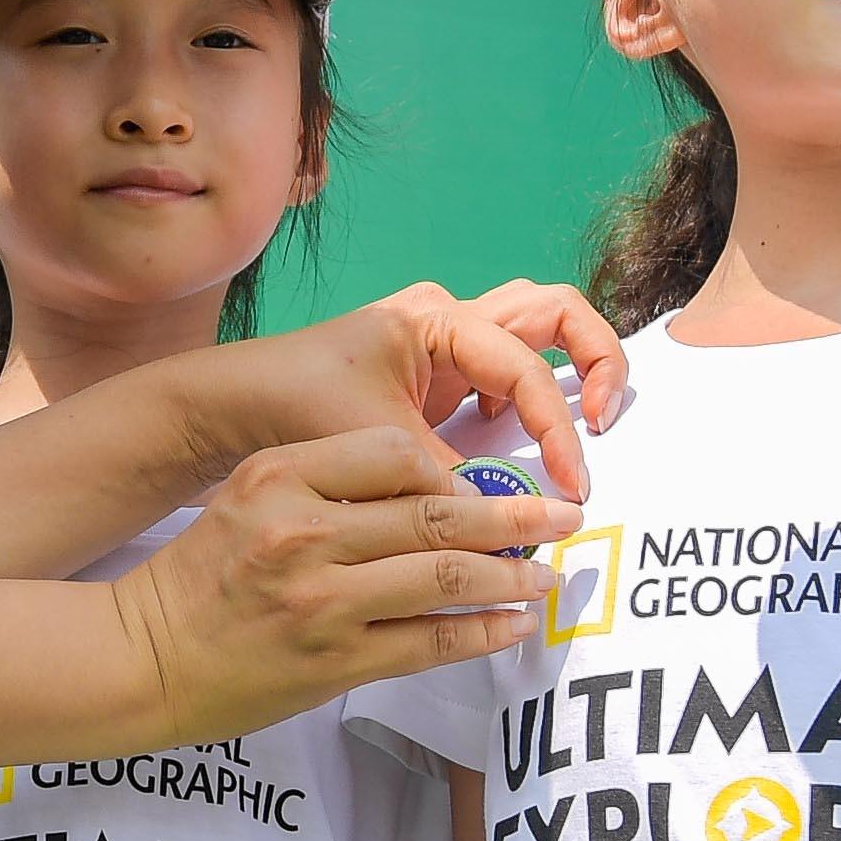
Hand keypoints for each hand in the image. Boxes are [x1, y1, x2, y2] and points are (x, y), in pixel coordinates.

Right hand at [106, 423, 587, 738]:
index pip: (395, 453)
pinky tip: (513, 626)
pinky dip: (482, 633)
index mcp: (279, 476)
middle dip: (514, 517)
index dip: (456, 469)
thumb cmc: (201, 577)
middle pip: (436, 516)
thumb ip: (325, 484)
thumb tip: (430, 491)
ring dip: (511, 577)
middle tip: (566, 518)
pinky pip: (431, 642)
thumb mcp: (247, 497)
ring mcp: (321, 601)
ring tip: (547, 576)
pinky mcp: (334, 661)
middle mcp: (303, 532)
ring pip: (444, 579)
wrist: (141, 657)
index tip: (492, 480)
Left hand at [165, 282, 629, 499]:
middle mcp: (450, 318)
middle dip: (598, 359)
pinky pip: (508, 374)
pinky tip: (514, 451)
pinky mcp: (439, 378)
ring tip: (581, 434)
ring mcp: (447, 344)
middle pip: (558, 312)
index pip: (527, 366)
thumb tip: (511, 528)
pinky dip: (529, 404)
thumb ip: (448, 481)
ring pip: (538, 335)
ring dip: (568, 375)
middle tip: (605, 422)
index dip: (557, 430)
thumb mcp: (377, 445)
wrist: (235, 406)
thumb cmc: (294, 406)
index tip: (569, 488)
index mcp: (438, 319)